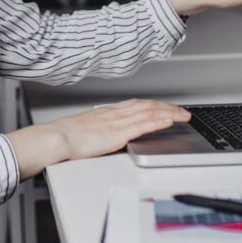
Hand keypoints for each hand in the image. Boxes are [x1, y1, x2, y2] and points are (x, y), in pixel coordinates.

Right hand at [48, 98, 189, 159]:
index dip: (155, 104)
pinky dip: (158, 121)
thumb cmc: (66, 135)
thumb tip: (105, 134)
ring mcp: (117, 122)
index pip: (138, 104)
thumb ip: (100, 128)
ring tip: (183, 115)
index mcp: (108, 111)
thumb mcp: (87, 128)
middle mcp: (115, 113)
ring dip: (169, 112)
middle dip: (168, 107)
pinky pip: (142, 125)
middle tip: (183, 110)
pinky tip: (169, 120)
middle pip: (147, 106)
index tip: (167, 106)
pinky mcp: (117, 134)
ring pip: (149, 113)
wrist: (57, 138)